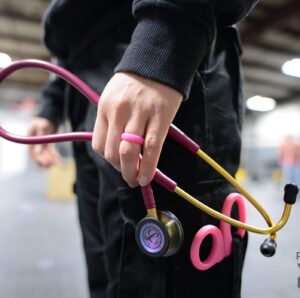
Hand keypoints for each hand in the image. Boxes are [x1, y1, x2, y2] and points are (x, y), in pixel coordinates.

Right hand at [28, 117, 59, 166]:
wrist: (48, 118)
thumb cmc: (42, 121)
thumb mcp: (41, 127)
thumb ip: (39, 137)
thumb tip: (37, 150)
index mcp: (31, 141)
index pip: (33, 153)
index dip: (38, 159)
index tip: (45, 163)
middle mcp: (35, 145)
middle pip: (38, 156)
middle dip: (45, 161)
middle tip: (52, 164)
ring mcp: (41, 145)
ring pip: (45, 156)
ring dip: (50, 160)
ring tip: (56, 163)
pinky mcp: (47, 145)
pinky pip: (50, 153)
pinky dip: (53, 156)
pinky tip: (58, 160)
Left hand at [92, 72, 182, 186]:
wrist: (157, 62)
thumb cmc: (135, 83)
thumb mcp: (114, 97)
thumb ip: (113, 121)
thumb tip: (119, 151)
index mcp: (105, 107)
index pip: (99, 144)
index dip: (109, 160)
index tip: (118, 165)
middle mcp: (118, 112)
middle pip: (112, 152)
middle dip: (120, 170)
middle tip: (129, 178)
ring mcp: (139, 114)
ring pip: (129, 153)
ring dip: (131, 173)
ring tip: (137, 180)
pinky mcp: (159, 117)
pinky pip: (151, 148)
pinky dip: (148, 167)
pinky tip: (148, 177)